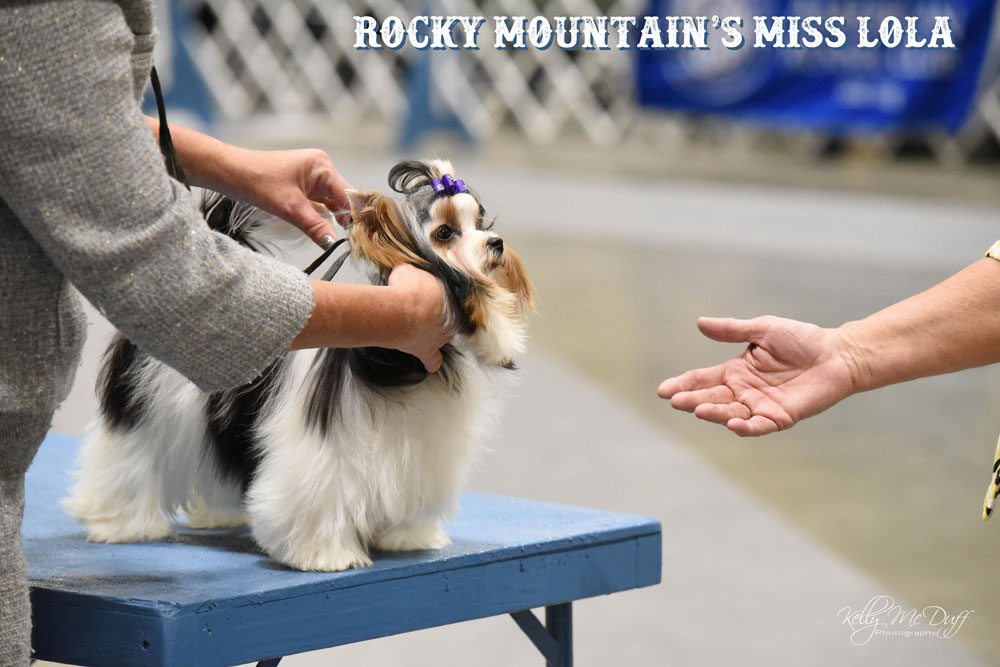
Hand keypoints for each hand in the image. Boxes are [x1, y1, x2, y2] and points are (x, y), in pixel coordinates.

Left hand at [226, 148, 351, 246]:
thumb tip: (333, 243)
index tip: (357, 237)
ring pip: (331, 200)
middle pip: (342, 197)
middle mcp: (321, 167)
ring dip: (333, 217)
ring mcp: (313, 175)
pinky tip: (323, 226)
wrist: (231, 173)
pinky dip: (322, 214)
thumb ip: (315, 226)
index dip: (353, 215)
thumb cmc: (258, 182)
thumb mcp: (290, 209)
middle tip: (349, 241)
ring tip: (337, 236)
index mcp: (322, 166)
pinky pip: (320, 201)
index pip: (348, 194)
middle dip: (344, 217)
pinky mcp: (303, 183)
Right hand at [386, 264, 451, 372]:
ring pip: (441, 337)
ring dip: (432, 334)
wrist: (401, 310)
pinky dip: (431, 363)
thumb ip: (412, 272)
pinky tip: (430, 365)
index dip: (440, 298)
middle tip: (421, 310)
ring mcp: (440, 337)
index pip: (451, 299)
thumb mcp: (409, 269)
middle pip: (447, 318)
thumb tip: (405, 269)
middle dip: (436, 314)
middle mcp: (450, 319)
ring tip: (418, 329)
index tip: (429, 296)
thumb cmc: (408, 287)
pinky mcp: (427, 350)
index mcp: (451, 299)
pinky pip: (433, 361)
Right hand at [657, 316, 856, 435]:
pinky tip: (733, 424)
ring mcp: (760, 406)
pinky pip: (758, 425)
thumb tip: (700, 322)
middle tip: (676, 401)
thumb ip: (732, 330)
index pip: (702, 380)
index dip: (683, 384)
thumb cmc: (802, 339)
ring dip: (714, 414)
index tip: (663, 390)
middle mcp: (743, 391)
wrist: (837, 354)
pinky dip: (745, 427)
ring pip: (730, 414)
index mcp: (735, 371)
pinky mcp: (779, 417)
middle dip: (692, 400)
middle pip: (711, 399)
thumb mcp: (763, 329)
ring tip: (699, 410)